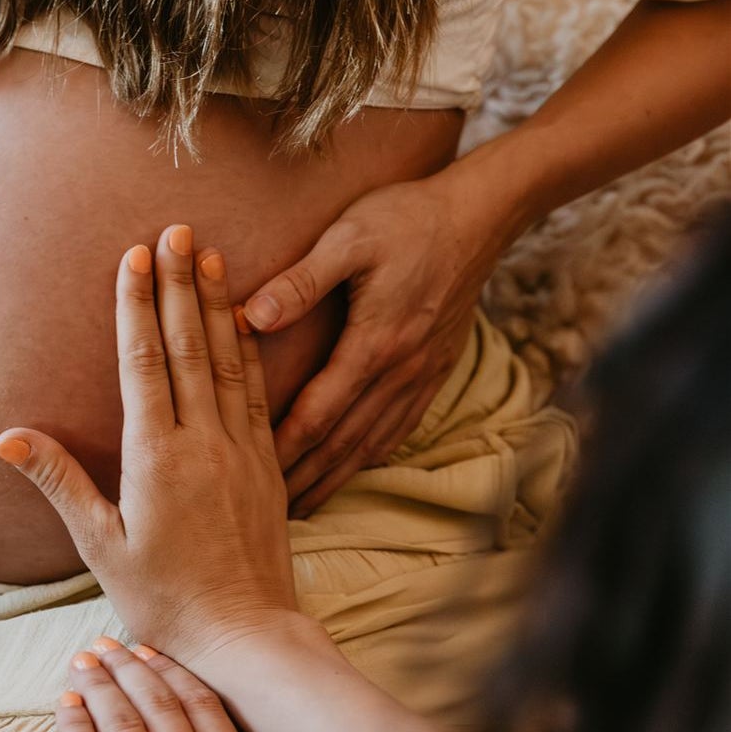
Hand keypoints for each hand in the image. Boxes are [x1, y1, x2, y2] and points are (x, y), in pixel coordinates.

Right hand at [0, 226, 297, 663]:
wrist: (245, 637)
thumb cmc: (163, 598)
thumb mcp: (99, 546)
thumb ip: (59, 483)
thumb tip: (7, 438)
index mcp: (157, 459)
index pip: (145, 364)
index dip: (138, 306)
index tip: (135, 256)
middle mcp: (204, 443)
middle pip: (190, 346)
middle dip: (181, 283)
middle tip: (178, 228)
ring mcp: (242, 450)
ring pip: (229, 360)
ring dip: (219, 303)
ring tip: (213, 254)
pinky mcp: (268, 464)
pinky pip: (258, 392)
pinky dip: (250, 349)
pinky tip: (247, 319)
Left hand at [57, 638, 323, 731]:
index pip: (203, 707)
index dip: (174, 673)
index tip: (153, 653)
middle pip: (156, 706)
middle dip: (129, 668)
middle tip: (107, 645)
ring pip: (120, 725)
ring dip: (98, 686)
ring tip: (83, 662)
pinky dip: (73, 727)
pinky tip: (64, 704)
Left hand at [239, 171, 503, 514]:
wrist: (479, 215)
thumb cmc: (405, 219)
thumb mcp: (347, 238)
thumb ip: (300, 281)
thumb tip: (251, 317)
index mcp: (375, 344)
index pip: (320, 414)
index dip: (285, 450)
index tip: (253, 477)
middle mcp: (401, 371)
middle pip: (344, 442)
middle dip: (306, 481)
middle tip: (268, 517)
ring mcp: (422, 374)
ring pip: (372, 442)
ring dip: (336, 477)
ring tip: (304, 509)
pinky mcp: (435, 370)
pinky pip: (399, 427)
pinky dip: (371, 455)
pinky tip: (354, 469)